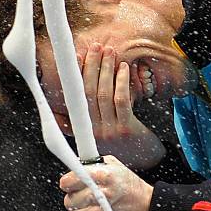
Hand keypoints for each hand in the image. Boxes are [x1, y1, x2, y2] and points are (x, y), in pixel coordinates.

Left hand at [60, 155, 152, 210]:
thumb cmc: (134, 191)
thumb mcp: (118, 168)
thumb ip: (96, 165)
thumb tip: (78, 165)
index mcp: (104, 176)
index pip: (71, 179)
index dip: (68, 182)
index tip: (68, 184)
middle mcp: (102, 194)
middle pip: (69, 199)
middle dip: (73, 200)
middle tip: (83, 199)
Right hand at [79, 43, 164, 168]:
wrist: (145, 163)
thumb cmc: (123, 144)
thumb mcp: (98, 134)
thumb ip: (81, 122)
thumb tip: (65, 101)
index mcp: (83, 130)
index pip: (75, 98)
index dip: (76, 76)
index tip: (78, 57)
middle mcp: (92, 131)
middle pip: (87, 92)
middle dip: (91, 66)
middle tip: (96, 47)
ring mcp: (109, 131)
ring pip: (103, 94)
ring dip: (106, 70)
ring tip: (110, 52)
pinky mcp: (126, 129)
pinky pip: (121, 100)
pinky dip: (121, 82)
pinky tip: (123, 68)